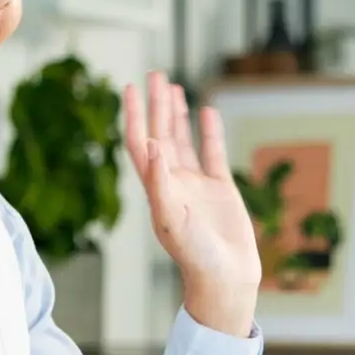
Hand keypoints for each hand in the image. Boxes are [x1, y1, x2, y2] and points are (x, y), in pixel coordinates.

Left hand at [124, 71, 261, 335]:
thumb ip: (160, 183)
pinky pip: (213, 154)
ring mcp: (196, 185)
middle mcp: (173, 182)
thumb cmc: (195, 256)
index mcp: (156, 188)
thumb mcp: (173, 219)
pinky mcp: (220, 190)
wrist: (225, 279)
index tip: (130, 88)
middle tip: (155, 74)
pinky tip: (208, 111)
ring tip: (174, 87)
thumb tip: (150, 144)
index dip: (134, 115)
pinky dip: (209, 133)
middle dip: (157, 105)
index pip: (140, 143)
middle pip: (160, 134)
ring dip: (177, 115)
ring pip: (183, 141)